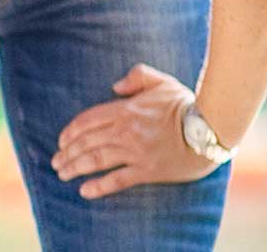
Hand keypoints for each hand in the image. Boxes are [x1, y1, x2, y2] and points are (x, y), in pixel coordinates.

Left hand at [50, 63, 219, 198]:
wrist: (211, 129)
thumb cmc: (186, 104)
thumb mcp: (161, 81)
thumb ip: (137, 76)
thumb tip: (115, 86)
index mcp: (126, 110)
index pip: (88, 121)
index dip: (70, 132)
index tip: (61, 141)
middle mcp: (126, 132)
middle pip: (87, 142)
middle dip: (67, 152)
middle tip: (55, 162)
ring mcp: (136, 153)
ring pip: (96, 161)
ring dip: (75, 167)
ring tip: (62, 173)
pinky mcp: (147, 171)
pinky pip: (117, 180)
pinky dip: (98, 186)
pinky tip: (84, 191)